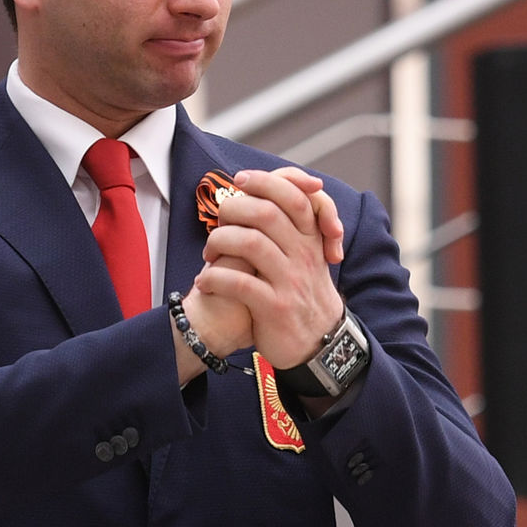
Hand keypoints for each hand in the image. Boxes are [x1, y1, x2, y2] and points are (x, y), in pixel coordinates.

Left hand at [194, 167, 343, 368]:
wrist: (321, 344)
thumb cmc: (302, 294)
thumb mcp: (305, 257)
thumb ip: (288, 227)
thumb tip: (255, 193)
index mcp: (310, 238)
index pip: (293, 195)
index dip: (264, 181)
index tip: (240, 181)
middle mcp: (303, 254)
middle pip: (266, 212)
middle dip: (232, 210)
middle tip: (217, 222)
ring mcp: (290, 280)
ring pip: (250, 242)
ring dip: (219, 242)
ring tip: (208, 254)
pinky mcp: (275, 307)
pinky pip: (239, 283)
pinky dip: (214, 278)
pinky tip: (204, 282)